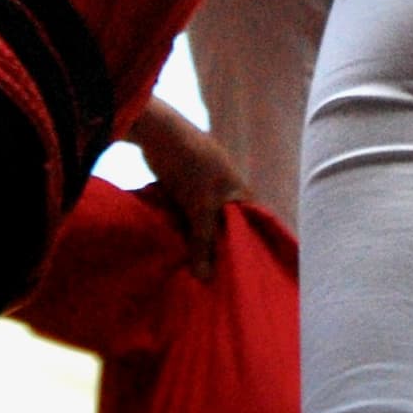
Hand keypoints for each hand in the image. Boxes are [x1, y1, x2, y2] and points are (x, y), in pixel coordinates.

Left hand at [129, 100, 243, 277]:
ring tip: (193, 267)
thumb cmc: (192, 168)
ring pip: (204, 221)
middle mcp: (226, 191)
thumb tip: (205, 279)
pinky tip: (176, 245)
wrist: (161, 134)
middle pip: (225, 226)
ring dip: (197, 239)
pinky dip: (183, 228)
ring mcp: (204, 188)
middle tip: (213, 276)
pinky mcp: (184, 188)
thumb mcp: (200, 209)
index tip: (241, 272)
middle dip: (218, 247)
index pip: (251, 226)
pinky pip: (187, 215)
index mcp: (240, 192)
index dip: (247, 247)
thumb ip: (204, 243)